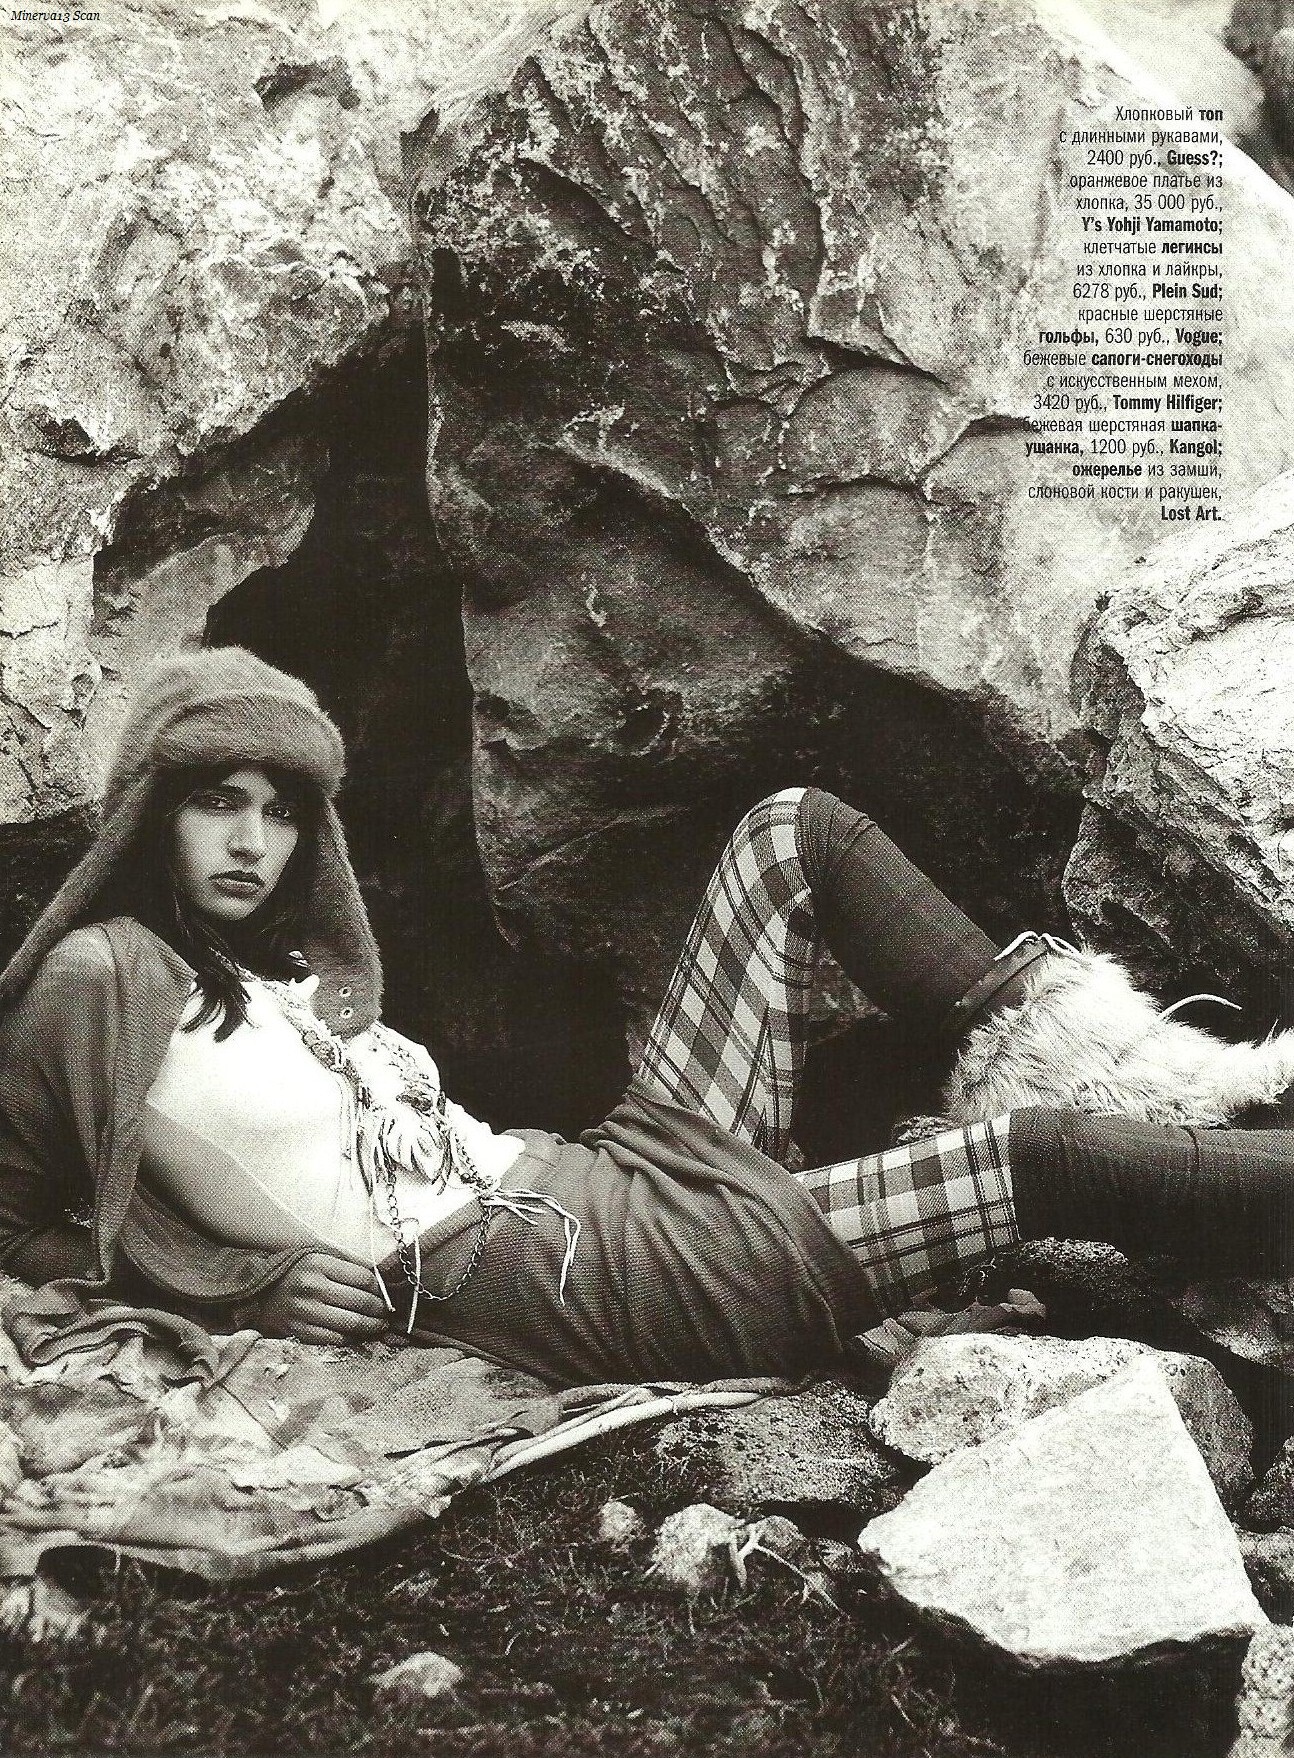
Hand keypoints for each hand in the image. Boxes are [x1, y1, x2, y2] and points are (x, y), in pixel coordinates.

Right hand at [254, 1253, 389, 1345]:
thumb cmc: (296, 1273)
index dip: (381, 1289)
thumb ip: (349, 1262)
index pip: (364, 1278)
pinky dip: (351, 1338)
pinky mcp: (298, 1331)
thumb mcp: (319, 1256)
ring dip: (371, 1327)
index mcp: (319, 1263)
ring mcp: (304, 1311)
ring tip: (380, 1326)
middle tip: (388, 1313)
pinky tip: (358, 1334)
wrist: (258, 1294)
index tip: (387, 1294)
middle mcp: (311, 1286)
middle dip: (380, 1310)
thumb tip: (381, 1274)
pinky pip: (334, 1338)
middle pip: (361, 1302)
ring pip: (351, 1323)